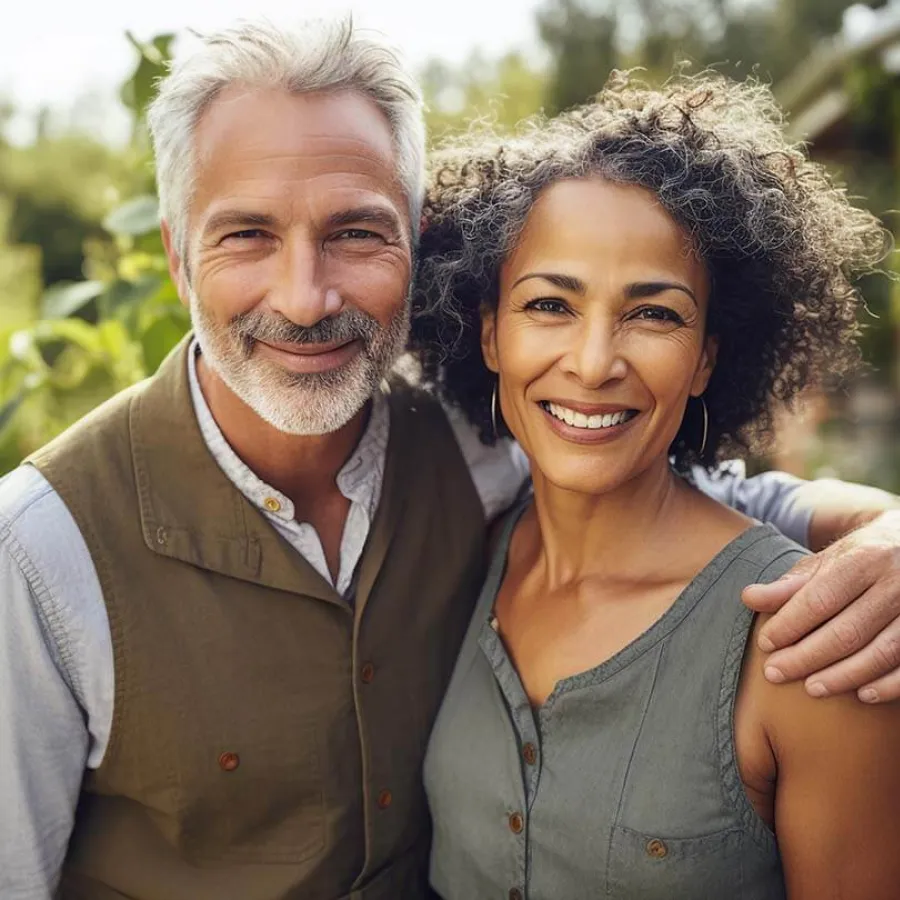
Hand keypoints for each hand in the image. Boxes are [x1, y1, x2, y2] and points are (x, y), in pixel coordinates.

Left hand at [742, 510, 899, 702]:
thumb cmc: (862, 557)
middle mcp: (896, 583)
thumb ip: (790, 584)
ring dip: (843, 676)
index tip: (765, 643)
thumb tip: (749, 598)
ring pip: (881, 653)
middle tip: (775, 672)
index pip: (820, 600)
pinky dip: (888, 685)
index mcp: (865, 559)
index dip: (790, 625)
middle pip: (848, 631)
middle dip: (807, 657)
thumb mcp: (827, 560)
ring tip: (811, 688)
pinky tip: (861, 695)